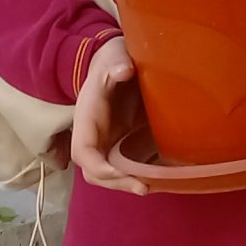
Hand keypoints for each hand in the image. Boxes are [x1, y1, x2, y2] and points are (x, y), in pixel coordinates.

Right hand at [70, 36, 147, 194]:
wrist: (118, 63)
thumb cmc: (112, 61)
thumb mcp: (113, 57)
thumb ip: (116, 64)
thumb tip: (124, 70)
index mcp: (87, 119)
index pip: (83, 151)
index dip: (96, 165)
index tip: (115, 172)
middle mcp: (95, 137)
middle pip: (96, 172)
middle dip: (116, 183)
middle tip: (143, 187)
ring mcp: (110, 143)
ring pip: (111, 174)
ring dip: (128, 184)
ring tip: (152, 186)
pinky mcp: (125, 144)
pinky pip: (129, 166)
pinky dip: (141, 174)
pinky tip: (162, 177)